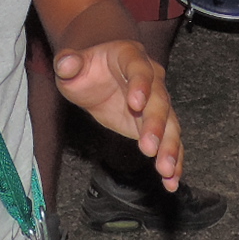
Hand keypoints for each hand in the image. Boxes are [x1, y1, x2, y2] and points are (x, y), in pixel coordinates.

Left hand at [53, 40, 181, 188]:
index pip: (139, 70)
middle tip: (149, 148)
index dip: (140, 85)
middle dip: (156, 125)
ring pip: (170, 125)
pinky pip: (169, 142)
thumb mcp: (71, 64)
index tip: (136, 104)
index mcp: (131, 58)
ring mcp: (157, 104)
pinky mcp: (158, 126)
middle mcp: (152, 79)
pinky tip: (171, 181)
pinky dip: (172, 161)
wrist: (99, 75)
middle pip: (159, 101)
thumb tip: (65, 63)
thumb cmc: (86, 69)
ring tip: (167, 171)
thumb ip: (68, 63)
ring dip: (169, 148)